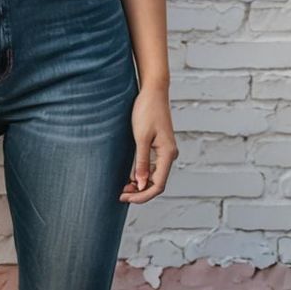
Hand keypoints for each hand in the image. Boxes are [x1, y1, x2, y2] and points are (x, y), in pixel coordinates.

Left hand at [120, 84, 177, 202]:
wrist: (153, 91)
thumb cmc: (146, 110)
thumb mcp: (141, 136)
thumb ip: (141, 161)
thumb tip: (140, 184)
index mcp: (167, 155)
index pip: (157, 185)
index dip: (142, 195)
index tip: (125, 198)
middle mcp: (169, 155)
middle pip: (157, 183)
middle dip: (140, 192)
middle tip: (121, 195)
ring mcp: (166, 151)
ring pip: (155, 175)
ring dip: (141, 184)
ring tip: (123, 187)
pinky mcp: (160, 145)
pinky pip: (153, 166)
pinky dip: (142, 173)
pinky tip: (130, 175)